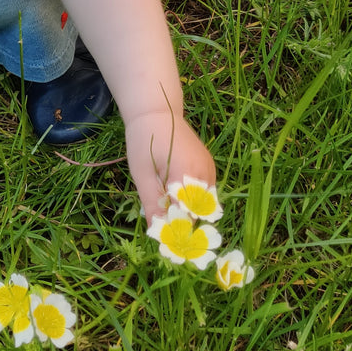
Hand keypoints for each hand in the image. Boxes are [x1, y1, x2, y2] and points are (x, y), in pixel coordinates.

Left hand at [125, 107, 215, 225]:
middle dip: (184, 222)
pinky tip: (175, 198)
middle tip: (165, 229)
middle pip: (200, 211)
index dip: (178, 228)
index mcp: (187, 172)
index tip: (165, 239)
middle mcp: (205, 172)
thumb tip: (157, 232)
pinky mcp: (209, 167)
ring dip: (188, 211)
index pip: (188, 213)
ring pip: (204, 204)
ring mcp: (210, 169)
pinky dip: (193, 200)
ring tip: (168, 213)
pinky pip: (205, 192)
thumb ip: (152, 202)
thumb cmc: (144, 139)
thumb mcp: (142, 172)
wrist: (157, 111)